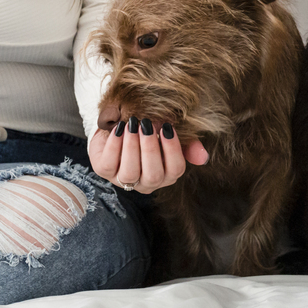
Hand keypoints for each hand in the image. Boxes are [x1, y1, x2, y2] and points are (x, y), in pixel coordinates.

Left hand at [88, 117, 208, 193]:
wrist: (118, 124)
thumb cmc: (148, 131)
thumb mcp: (168, 134)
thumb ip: (189, 144)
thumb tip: (203, 157)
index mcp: (166, 174)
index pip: (175, 170)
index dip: (173, 150)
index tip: (168, 128)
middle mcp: (146, 182)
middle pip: (153, 175)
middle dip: (151, 149)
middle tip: (148, 125)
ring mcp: (123, 180)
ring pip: (130, 173)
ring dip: (132, 147)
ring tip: (133, 125)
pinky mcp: (103, 171)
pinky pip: (108, 165)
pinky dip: (114, 145)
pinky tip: (119, 128)